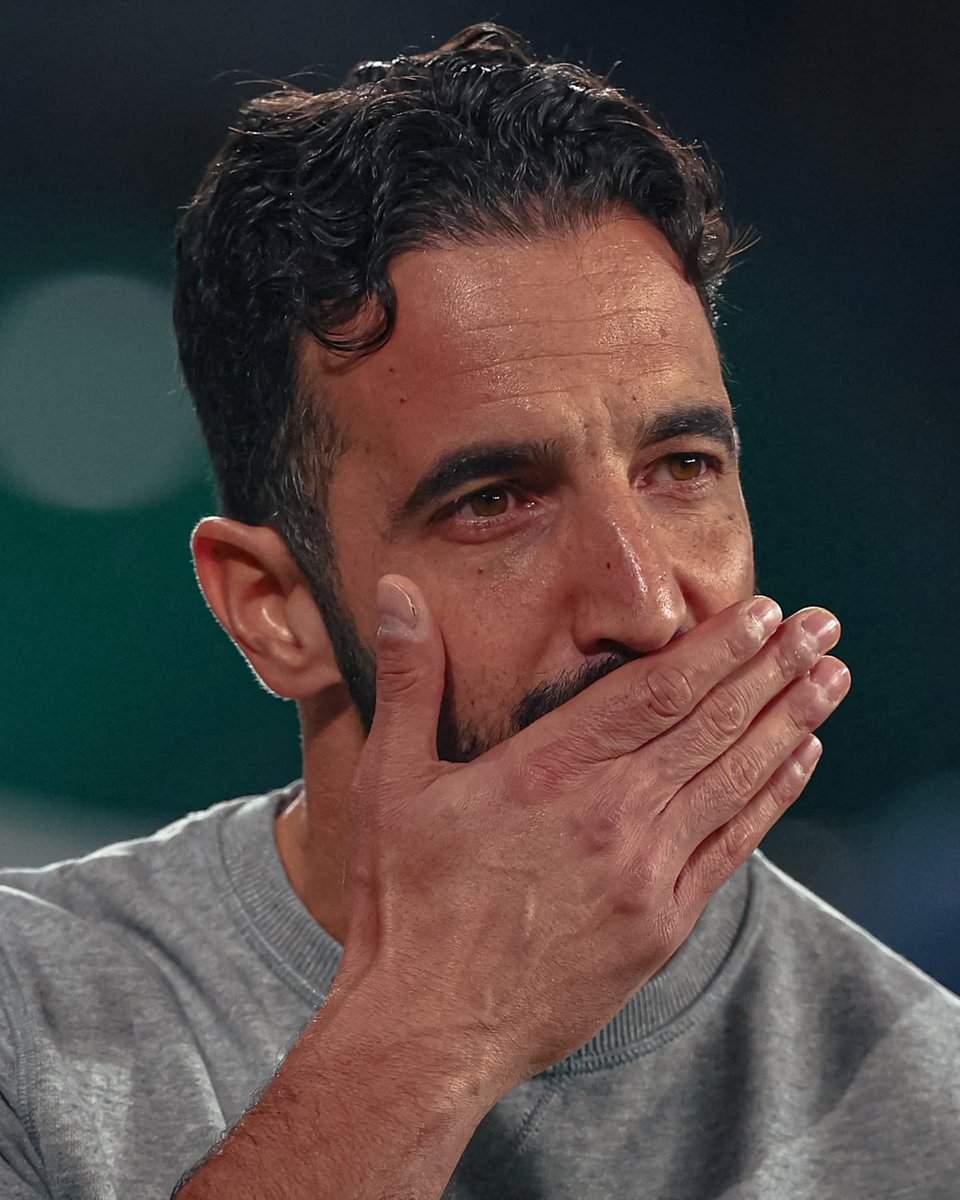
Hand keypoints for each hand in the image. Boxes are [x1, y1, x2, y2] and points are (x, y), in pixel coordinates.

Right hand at [334, 580, 848, 1095]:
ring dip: (789, 722)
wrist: (430, 1028)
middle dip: (772, 669)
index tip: (762, 613)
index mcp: (549, 771)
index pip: (656, 690)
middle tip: (820, 627)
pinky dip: (771, 799)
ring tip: (831, 679)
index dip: (717, 647)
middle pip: (711, 725)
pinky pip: (730, 848)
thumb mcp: (390, 780)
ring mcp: (644, 873)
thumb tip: (398, 591)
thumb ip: (409, 680)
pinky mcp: (661, 925)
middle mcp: (611, 813)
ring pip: (733, 779)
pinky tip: (800, 763)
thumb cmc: (405, 903)